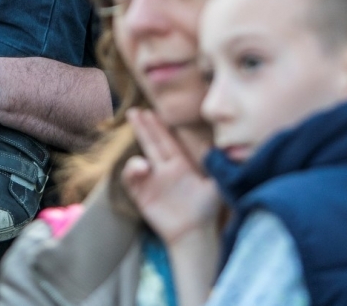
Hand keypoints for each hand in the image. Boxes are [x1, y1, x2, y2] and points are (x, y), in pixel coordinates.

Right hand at [121, 109, 220, 245]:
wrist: (195, 235)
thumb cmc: (206, 211)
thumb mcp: (215, 184)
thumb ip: (215, 164)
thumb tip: (215, 143)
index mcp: (179, 165)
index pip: (166, 140)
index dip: (158, 126)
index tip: (149, 111)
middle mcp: (164, 170)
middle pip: (150, 144)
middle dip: (142, 127)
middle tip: (132, 111)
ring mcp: (152, 182)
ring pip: (139, 161)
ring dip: (137, 151)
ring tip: (141, 157)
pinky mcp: (142, 196)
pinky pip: (131, 181)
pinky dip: (131, 172)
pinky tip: (139, 167)